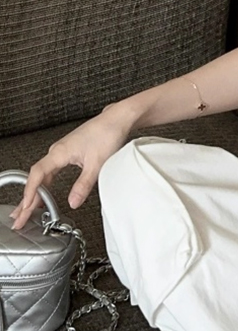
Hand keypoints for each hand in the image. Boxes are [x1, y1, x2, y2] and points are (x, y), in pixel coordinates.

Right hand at [8, 103, 133, 230]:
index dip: (30, 193)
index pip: (37, 175)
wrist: (118, 118)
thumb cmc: (108, 133)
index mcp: (60, 152)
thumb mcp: (97, 163)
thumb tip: (73, 202)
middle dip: (27, 198)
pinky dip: (46, 184)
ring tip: (29, 210)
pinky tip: (45, 194)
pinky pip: (52, 171)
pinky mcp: (70, 151)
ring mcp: (63, 150)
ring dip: (36, 192)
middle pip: (36, 177)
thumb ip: (84, 184)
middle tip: (21, 217)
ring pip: (43, 175)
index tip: (26, 208)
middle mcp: (58, 150)